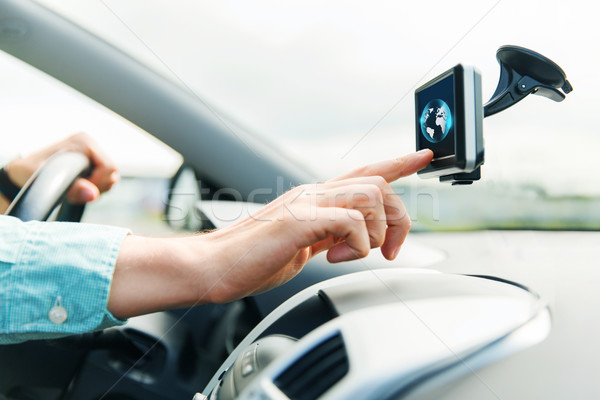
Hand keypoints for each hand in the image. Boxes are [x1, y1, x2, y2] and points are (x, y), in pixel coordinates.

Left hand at [5, 133, 118, 203]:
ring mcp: (93, 154)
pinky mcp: (94, 163)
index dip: (96, 183)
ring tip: (74, 189)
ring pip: (112, 177)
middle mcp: (90, 144)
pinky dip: (96, 188)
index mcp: (83, 141)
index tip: (76, 190)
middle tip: (74, 191)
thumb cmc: (30, 173)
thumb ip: (71, 187)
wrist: (23, 173)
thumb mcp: (46, 181)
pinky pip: (107, 180)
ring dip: (96, 189)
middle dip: (97, 187)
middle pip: (112, 172)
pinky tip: (78, 187)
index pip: (108, 167)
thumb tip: (93, 194)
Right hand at [108, 149, 432, 316]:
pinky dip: (356, 246)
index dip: (398, 163)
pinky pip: (351, 222)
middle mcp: (314, 192)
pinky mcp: (299, 219)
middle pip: (379, 183)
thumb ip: (331, 236)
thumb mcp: (304, 245)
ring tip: (351, 257)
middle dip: (399, 219)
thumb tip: (356, 241)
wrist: (214, 267)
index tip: (425, 155)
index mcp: (316, 197)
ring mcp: (306, 202)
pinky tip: (334, 259)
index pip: (365, 171)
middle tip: (390, 251)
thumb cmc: (253, 259)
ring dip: (375, 233)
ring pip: (371, 196)